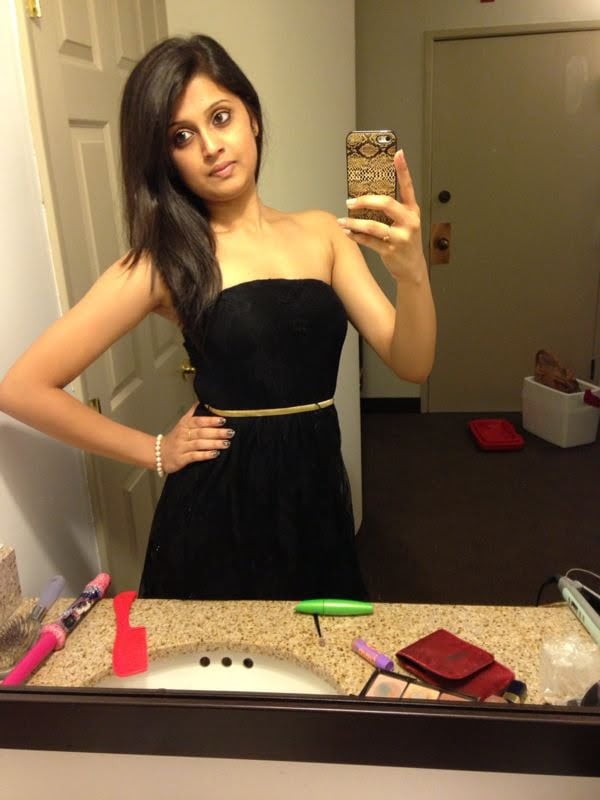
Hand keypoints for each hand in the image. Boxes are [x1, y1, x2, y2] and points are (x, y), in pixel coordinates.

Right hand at [159, 403, 234, 473]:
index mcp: (184, 425)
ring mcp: (181, 447)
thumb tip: (202, 400)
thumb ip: (192, 413)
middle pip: (201, 432)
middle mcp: (183, 435)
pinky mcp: (181, 459)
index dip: (210, 420)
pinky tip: (215, 454)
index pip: (198, 421)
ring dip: (213, 443)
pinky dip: (205, 455)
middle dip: (217, 432)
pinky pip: (194, 456)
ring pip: (199, 444)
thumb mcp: (182, 423)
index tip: (223, 420)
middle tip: (230, 432)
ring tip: (226, 443)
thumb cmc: (175, 438)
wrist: (159, 453)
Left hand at [338, 150, 425, 281]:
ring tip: (343, 220)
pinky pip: (368, 241)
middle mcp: (408, 221)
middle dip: (365, 201)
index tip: (398, 154)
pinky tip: (347, 232)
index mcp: (412, 210)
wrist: (412, 268)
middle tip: (350, 201)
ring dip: (354, 223)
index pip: (408, 186)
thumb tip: (368, 195)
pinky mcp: (390, 250)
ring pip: (373, 226)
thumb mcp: (406, 222)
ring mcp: (400, 237)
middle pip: (386, 204)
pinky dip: (355, 236)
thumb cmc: (406, 242)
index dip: (403, 170)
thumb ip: (394, 209)